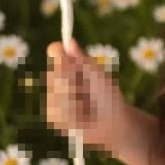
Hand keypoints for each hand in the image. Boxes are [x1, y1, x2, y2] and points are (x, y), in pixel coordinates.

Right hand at [46, 39, 128, 153]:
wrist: (112, 123)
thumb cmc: (108, 95)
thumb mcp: (100, 76)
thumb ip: (84, 61)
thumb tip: (70, 41)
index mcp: (69, 65)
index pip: (55, 51)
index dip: (59, 54)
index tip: (69, 57)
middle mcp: (57, 79)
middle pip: (53, 72)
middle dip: (72, 81)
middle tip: (87, 88)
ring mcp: (52, 97)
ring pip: (55, 94)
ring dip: (75, 101)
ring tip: (89, 107)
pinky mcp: (53, 116)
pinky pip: (58, 113)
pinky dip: (74, 116)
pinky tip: (83, 118)